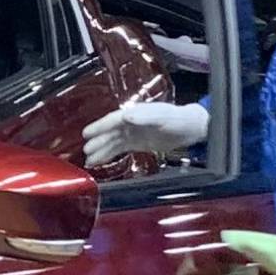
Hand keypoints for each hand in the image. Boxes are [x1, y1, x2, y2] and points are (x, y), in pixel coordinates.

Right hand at [81, 97, 210, 167]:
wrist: (190, 128)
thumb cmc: (177, 119)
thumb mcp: (161, 117)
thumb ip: (143, 117)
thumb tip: (126, 117)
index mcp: (134, 114)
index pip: (112, 120)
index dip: (99, 127)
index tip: (86, 133)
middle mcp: (131, 123)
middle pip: (110, 132)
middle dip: (97, 141)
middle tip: (85, 150)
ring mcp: (133, 133)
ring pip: (113, 142)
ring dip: (101, 150)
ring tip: (88, 160)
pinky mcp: (137, 143)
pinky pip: (119, 149)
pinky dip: (109, 154)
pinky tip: (100, 160)